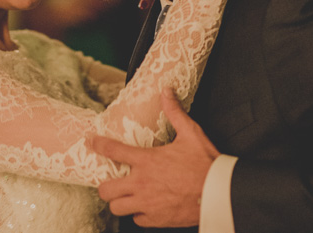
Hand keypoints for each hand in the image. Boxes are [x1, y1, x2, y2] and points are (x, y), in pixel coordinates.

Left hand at [93, 89, 219, 227]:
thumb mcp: (191, 133)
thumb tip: (166, 91)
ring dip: (119, 202)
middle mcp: (142, 184)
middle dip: (105, 185)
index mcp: (147, 161)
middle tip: (112, 180)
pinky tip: (145, 207)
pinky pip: (137, 220)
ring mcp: (148, 204)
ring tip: (125, 196)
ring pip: (116, 208)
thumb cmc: (206, 164)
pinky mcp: (157, 219)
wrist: (220, 193)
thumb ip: (175, 113)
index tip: (92, 142)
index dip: (98, 145)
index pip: (113, 151)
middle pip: (106, 190)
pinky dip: (138, 214)